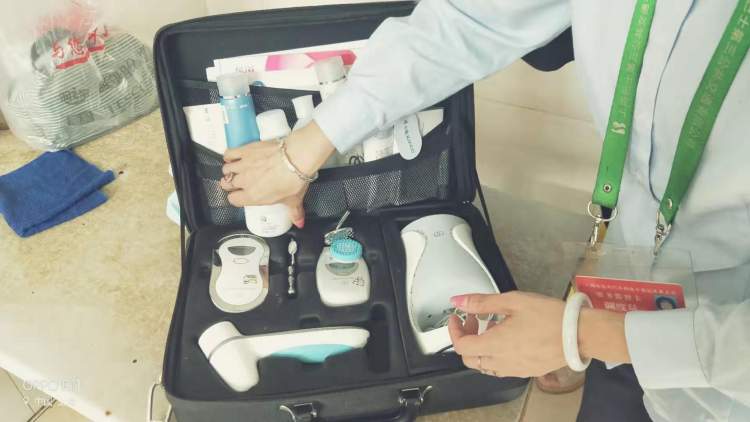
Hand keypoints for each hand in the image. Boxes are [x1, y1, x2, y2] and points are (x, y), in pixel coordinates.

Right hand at [220, 122, 334, 227]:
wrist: (295, 158)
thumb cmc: (292, 178)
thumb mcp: (294, 200)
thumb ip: (294, 213)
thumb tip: (299, 221)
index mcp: (253, 196)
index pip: (234, 200)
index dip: (236, 198)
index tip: (240, 196)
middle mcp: (244, 181)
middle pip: (226, 184)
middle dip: (230, 184)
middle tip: (238, 183)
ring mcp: (243, 165)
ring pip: (226, 169)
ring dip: (229, 171)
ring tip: (235, 170)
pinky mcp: (246, 150)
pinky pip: (229, 153)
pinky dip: (229, 156)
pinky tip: (232, 157)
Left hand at [448, 291, 628, 377]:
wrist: (579, 334)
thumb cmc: (549, 316)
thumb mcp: (512, 301)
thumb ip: (482, 302)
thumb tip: (458, 301)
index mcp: (494, 345)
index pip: (461, 346)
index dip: (454, 330)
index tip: (457, 317)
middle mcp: (502, 362)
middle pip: (470, 359)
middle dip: (466, 338)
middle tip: (474, 320)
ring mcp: (515, 370)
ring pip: (485, 365)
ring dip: (480, 348)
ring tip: (492, 327)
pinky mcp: (527, 372)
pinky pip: (501, 368)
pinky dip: (495, 355)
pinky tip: (508, 338)